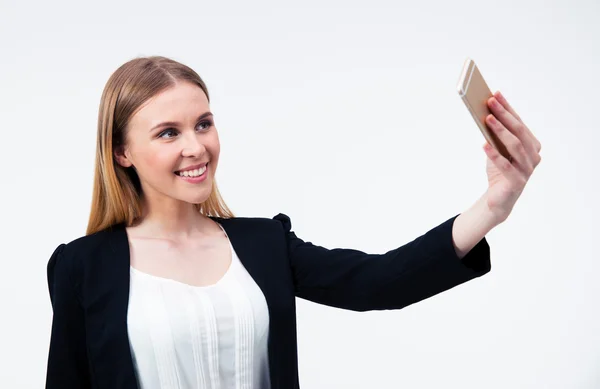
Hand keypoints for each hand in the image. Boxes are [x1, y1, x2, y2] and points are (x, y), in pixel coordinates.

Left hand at [482, 91, 541, 222]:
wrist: (498, 199)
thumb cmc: (499, 170)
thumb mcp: (497, 149)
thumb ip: (495, 135)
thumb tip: (485, 113)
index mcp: (531, 145)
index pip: (519, 122)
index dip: (507, 108)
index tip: (495, 94)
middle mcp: (533, 155)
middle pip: (519, 131)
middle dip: (504, 115)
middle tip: (490, 102)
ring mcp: (527, 169)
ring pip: (516, 146)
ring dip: (501, 131)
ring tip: (487, 119)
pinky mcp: (517, 182)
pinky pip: (506, 166)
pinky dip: (494, 154)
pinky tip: (484, 145)